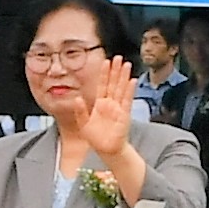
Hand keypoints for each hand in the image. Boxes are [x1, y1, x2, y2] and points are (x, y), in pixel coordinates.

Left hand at [59, 50, 137, 167]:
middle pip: (113, 83)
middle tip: (118, 57)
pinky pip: (127, 100)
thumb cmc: (96, 139)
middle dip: (115, 70)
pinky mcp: (124, 114)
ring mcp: (118, 108)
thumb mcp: (83, 124)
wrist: (106, 150)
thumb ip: (80, 111)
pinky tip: (131, 80)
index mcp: (100, 104)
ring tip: (126, 64)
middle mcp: (110, 104)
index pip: (102, 85)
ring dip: (123, 76)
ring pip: (121, 88)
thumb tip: (76, 98)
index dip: (104, 74)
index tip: (105, 62)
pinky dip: (129, 90)